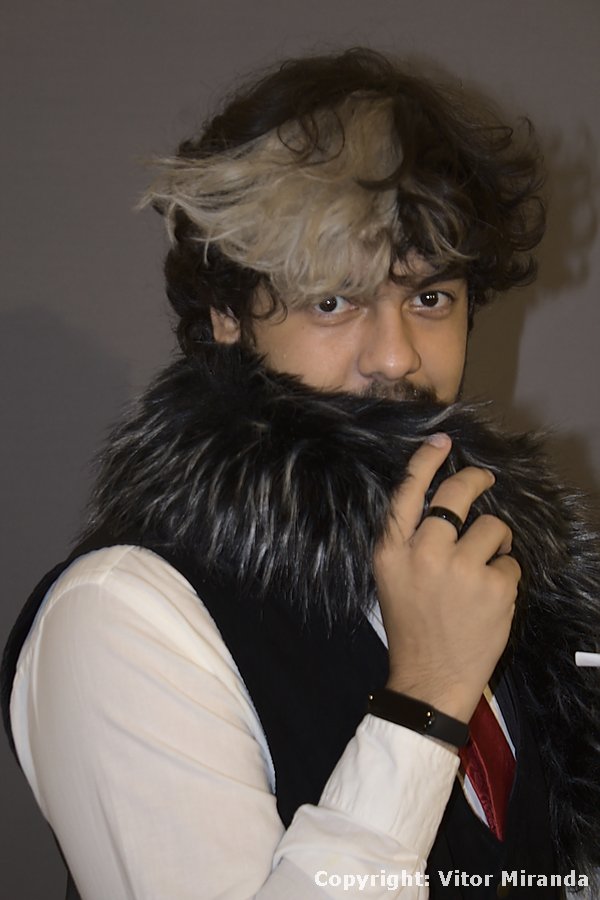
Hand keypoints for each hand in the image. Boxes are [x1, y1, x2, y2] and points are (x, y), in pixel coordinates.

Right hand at [373, 432, 519, 724]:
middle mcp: (424, 552)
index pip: (409, 492)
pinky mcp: (493, 587)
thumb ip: (408, 538)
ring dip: (495, 542)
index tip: (442, 441)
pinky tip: (489, 598)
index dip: (426, 460)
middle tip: (485, 479)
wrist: (429, 677)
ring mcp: (461, 569)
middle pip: (457, 494)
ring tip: (483, 569)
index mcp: (392, 550)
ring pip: (493, 527)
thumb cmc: (411, 624)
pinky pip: (511, 562)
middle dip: (476, 480)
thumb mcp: (391, 576)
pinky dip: (506, 576)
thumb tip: (443, 500)